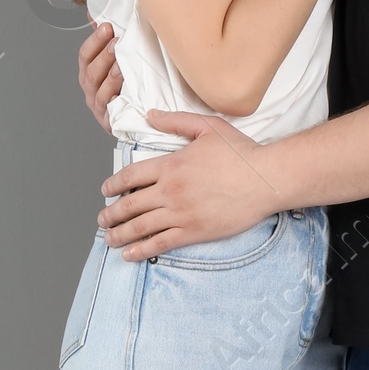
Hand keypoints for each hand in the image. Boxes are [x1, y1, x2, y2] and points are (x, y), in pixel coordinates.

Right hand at [77, 21, 122, 134]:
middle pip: (91, 71)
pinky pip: (110, 108)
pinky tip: (124, 84)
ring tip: (121, 60)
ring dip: (110, 73)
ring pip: (99, 89)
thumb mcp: (116, 63)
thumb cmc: (127, 88)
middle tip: (116, 40)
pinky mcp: (109, 122)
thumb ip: (105, 41)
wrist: (138, 120)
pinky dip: (115, 95)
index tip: (107, 26)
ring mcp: (99, 107)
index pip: (85, 55)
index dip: (95, 41)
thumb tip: (96, 15)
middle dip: (103, 54)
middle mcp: (91, 90)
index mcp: (89, 74)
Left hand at [98, 110, 274, 257]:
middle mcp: (170, 190)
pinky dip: (141, 251)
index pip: (131, 176)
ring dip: (120, 234)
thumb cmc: (241, 153)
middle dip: (111, 214)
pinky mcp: (194, 231)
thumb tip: (151, 114)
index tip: (106, 192)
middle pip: (130, 204)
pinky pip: (160, 243)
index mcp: (171, 164)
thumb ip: (176, 121)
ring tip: (109, 239)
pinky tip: (129, 255)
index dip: (114, 185)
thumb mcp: (208, 127)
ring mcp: (181, 213)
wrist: (266, 179)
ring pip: (140, 226)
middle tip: (102, 220)